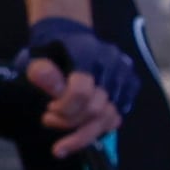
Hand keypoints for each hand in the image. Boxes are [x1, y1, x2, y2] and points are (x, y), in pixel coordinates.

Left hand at [20, 13, 144, 152]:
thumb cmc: (53, 51)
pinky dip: (97, 127)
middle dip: (69, 121)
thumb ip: (42, 71)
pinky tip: (81, 125)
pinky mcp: (131, 87)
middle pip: (96, 109)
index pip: (82, 92)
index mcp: (89, 54)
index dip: (64, 108)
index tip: (48, 109)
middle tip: (49, 119)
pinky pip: (117, 118)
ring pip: (109, 118)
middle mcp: (113, 64)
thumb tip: (46, 81)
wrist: (72, 37)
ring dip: (82, 131)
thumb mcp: (38, 58)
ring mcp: (125, 76)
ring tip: (63, 127)